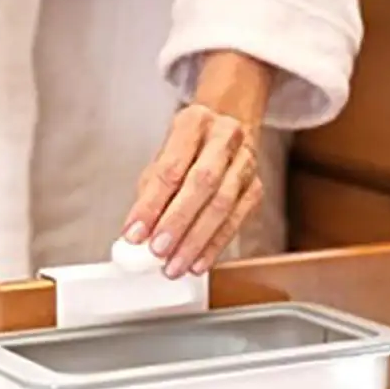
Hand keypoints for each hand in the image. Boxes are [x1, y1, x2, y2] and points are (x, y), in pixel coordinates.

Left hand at [122, 104, 263, 278]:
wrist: (227, 131)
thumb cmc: (190, 149)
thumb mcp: (163, 159)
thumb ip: (151, 195)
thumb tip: (137, 236)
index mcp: (194, 123)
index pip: (170, 168)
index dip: (150, 205)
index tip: (134, 234)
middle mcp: (224, 137)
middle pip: (202, 183)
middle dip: (178, 222)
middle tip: (158, 251)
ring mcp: (245, 163)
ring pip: (222, 205)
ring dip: (196, 241)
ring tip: (175, 265)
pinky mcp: (255, 189)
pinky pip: (236, 222)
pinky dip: (214, 246)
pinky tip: (198, 263)